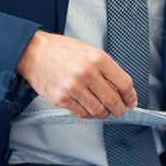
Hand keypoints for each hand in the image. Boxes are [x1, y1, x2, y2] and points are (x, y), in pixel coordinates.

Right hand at [14, 30, 136, 118]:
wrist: (34, 52)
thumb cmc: (62, 51)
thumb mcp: (90, 52)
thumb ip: (106, 70)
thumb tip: (121, 90)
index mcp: (98, 59)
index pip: (124, 84)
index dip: (130, 97)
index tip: (130, 102)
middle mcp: (87, 73)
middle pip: (113, 101)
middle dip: (119, 109)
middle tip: (118, 110)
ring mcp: (74, 87)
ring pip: (99, 110)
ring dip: (103, 113)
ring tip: (101, 108)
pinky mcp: (62, 98)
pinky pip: (82, 113)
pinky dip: (88, 114)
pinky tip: (87, 107)